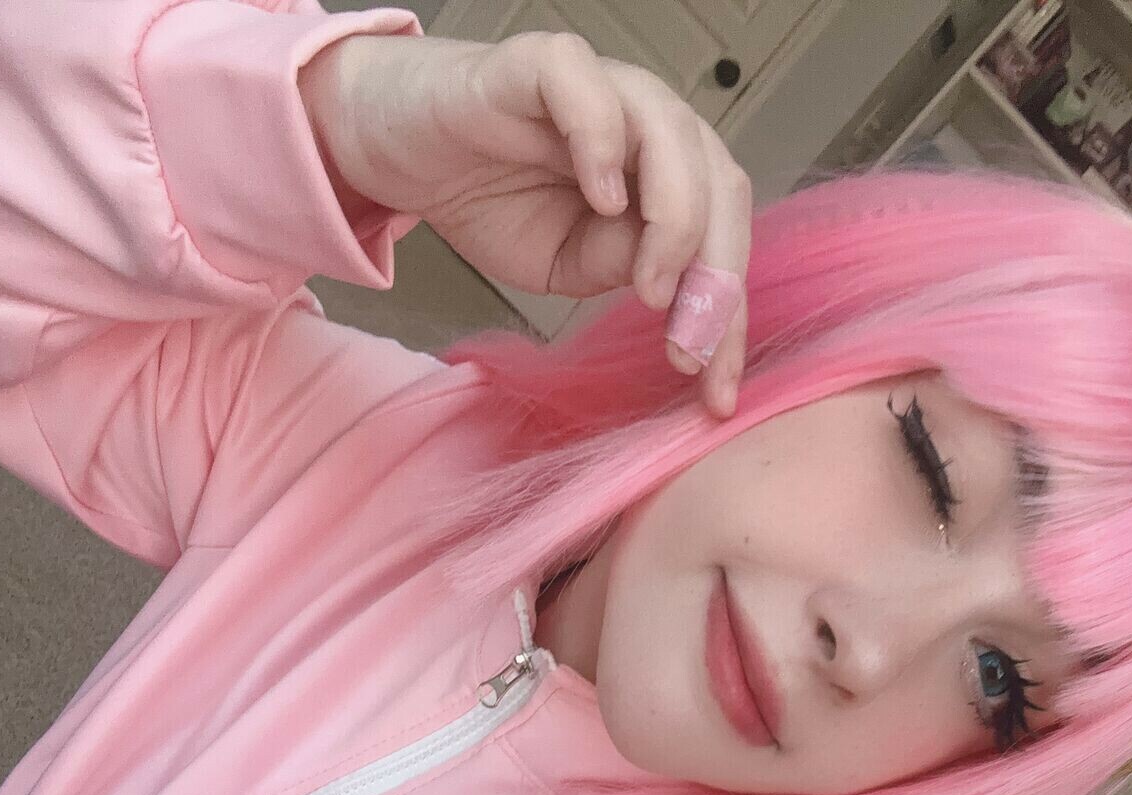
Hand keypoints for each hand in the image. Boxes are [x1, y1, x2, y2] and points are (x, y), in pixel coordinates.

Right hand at [312, 31, 751, 416]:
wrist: (407, 154)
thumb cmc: (491, 198)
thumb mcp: (567, 266)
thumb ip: (619, 267)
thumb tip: (667, 281)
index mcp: (667, 174)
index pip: (722, 238)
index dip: (725, 316)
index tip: (716, 391)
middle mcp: (648, 125)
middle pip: (719, 186)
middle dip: (715, 278)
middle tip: (689, 348)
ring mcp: (602, 89)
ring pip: (674, 135)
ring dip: (675, 222)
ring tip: (650, 290)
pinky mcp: (543, 65)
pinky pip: (589, 89)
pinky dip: (604, 142)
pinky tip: (603, 200)